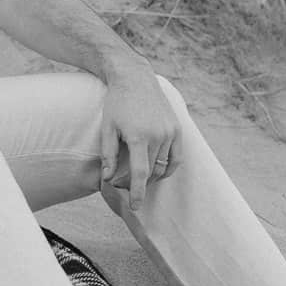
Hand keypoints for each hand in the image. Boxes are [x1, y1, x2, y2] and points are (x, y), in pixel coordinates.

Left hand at [100, 69, 182, 189]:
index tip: (134, 207)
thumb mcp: (107, 128)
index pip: (139, 173)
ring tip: (135, 177)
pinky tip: (156, 172)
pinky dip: (168, 169)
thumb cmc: (117, 103)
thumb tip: (108, 179)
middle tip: (120, 184)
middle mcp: (158, 135)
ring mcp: (171, 132)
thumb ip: (108, 155)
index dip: (137, 193)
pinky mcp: (177, 129)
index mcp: (139, 136)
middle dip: (136, 184)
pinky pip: (176, 158)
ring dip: (151, 178)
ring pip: (163, 167)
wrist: (135, 78)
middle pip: (151, 172)